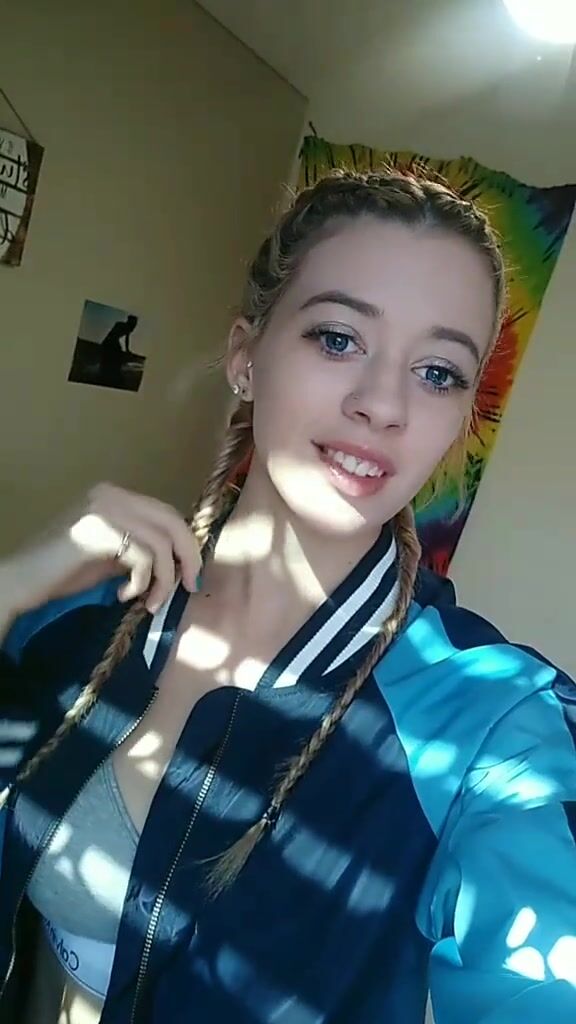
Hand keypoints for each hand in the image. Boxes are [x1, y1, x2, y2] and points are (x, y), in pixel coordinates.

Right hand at [1, 483, 201, 621]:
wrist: (22, 581)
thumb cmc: (62, 573)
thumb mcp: (110, 555)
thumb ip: (140, 547)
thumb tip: (182, 559)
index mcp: (114, 496)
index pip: (166, 513)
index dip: (186, 543)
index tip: (190, 574)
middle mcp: (111, 494)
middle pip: (171, 520)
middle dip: (188, 557)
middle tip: (190, 587)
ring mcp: (103, 509)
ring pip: (161, 542)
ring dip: (163, 579)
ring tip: (149, 602)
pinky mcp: (98, 530)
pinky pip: (143, 555)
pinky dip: (142, 581)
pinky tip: (122, 594)